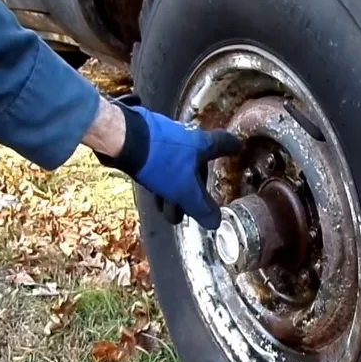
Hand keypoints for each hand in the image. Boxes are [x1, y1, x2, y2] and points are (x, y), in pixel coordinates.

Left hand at [93, 95, 240, 229]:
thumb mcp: (184, 190)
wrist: (122, 139)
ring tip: (166, 208)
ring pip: (177, 166)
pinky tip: (153, 191)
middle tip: (190, 206)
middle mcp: (186, 138)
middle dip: (194, 186)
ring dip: (174, 189)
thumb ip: (200, 207)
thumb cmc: (161, 161)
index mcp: (201, 145)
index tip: (238, 148)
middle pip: (197, 163)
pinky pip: (160, 164)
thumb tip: (216, 223)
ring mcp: (165, 139)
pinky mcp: (146, 142)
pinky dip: (160, 180)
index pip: (222, 143)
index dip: (231, 147)